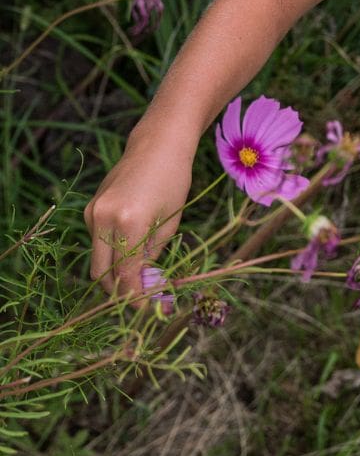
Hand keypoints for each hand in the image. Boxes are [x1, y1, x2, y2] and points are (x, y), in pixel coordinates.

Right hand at [83, 132, 193, 303]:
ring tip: (141, 276)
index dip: (134, 297)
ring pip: (97, 259)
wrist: (156, 146)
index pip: (124, 275)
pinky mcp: (89, 209)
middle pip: (101, 274)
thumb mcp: (170, 223)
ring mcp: (92, 213)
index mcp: (128, 223)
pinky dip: (112, 252)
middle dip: (119, 291)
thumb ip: (154, 257)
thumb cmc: (173, 182)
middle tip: (142, 298)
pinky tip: (133, 248)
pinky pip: (98, 241)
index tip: (147, 310)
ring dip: (115, 273)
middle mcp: (102, 219)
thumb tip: (147, 288)